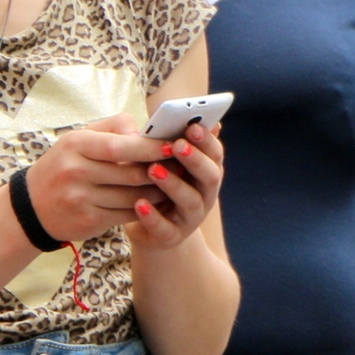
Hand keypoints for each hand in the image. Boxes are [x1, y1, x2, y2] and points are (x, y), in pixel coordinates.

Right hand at [22, 114, 160, 245]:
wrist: (32, 206)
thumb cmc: (63, 165)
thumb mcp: (78, 138)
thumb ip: (112, 127)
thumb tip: (144, 133)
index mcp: (75, 145)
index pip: (120, 147)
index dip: (149, 148)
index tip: (171, 146)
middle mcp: (75, 172)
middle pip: (130, 174)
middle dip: (160, 171)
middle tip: (181, 167)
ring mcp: (81, 199)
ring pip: (133, 196)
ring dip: (157, 192)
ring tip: (173, 184)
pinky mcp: (88, 221)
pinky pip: (126, 214)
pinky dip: (144, 208)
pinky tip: (154, 202)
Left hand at [129, 121, 224, 249]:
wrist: (152, 230)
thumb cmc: (158, 186)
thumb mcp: (167, 162)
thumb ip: (175, 142)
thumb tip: (189, 117)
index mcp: (206, 173)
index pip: (215, 154)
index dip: (207, 141)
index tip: (193, 126)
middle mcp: (205, 195)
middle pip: (210, 176)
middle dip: (195, 159)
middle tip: (177, 145)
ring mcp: (191, 218)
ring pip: (190, 201)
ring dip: (173, 184)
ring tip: (153, 170)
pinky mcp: (172, 236)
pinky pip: (165, 228)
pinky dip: (153, 216)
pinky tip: (139, 204)